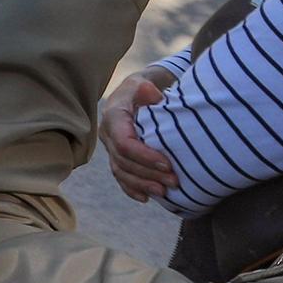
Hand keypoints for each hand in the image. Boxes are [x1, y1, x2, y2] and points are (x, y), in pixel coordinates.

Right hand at [99, 69, 179, 202]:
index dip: (145, 157)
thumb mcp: (143, 84)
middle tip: (174, 181)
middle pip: (124, 162)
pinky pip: (120, 177)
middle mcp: (107, 134)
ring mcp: (110, 148)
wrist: (134, 95)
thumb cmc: (143, 89)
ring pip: (121, 172)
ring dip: (143, 185)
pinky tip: (147, 198)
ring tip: (164, 193)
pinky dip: (132, 189)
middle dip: (149, 174)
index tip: (168, 164)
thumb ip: (146, 89)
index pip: (125, 143)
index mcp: (113, 117)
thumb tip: (151, 93)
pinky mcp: (116, 157)